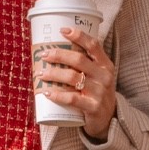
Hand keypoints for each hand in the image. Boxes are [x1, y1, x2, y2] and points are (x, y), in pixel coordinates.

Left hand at [38, 24, 116, 138]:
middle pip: (79, 60)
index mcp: (105, 65)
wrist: (108, 119)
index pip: (94, 45)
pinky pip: (72, 99)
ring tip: (40, 74)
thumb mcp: (97, 76)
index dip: (78, 35)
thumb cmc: (96, 93)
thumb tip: (56, 49)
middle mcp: (104, 76)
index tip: (62, 30)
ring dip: (53, 74)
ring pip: (72, 78)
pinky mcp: (93, 107)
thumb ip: (84, 64)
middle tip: (44, 55)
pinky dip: (57, 95)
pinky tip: (46, 93)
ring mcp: (99, 92)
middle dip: (58, 55)